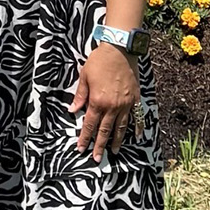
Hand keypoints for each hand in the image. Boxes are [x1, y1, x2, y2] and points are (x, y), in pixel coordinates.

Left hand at [69, 43, 139, 161]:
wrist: (119, 50)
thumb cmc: (99, 61)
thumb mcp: (84, 76)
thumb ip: (80, 95)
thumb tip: (73, 110)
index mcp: (97, 101)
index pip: (90, 124)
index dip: (85, 137)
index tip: (81, 148)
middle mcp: (112, 107)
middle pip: (105, 130)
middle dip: (100, 146)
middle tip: (97, 159)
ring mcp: (125, 105)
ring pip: (121, 128)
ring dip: (117, 141)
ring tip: (114, 151)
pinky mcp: (135, 100)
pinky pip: (136, 117)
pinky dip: (137, 128)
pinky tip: (137, 136)